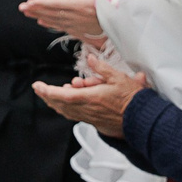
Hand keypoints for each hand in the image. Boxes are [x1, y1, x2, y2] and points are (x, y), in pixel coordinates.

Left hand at [19, 0, 107, 39]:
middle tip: (21, 7)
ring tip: (27, 12)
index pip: (56, 4)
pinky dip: (50, 23)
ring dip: (39, 15)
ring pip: (54, 19)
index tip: (29, 3)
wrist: (121, 21)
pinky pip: (61, 25)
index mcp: (80, 5)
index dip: (42, 3)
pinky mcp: (79, 28)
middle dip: (36, 9)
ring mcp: (76, 23)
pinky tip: (41, 22)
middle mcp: (76, 15)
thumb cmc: (112, 4)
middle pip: (52, 12)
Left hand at [33, 45, 147, 136]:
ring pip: (67, 111)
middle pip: (60, 104)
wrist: (143, 119)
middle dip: (47, 96)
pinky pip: (75, 116)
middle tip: (39, 89)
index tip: (38, 86)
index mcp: (90, 98)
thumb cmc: (133, 100)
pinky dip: (66, 109)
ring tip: (49, 94)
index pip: (62, 95)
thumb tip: (91, 58)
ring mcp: (90, 117)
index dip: (48, 91)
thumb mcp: (119, 78)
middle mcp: (87, 110)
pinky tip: (65, 105)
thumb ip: (102, 68)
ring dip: (56, 102)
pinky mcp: (95, 122)